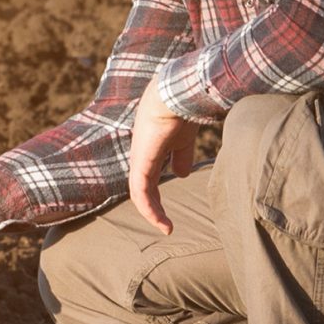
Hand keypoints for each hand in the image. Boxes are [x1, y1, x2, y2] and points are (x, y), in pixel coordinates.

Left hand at [126, 78, 200, 234]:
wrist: (177, 95)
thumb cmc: (182, 111)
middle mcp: (141, 155)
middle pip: (142, 187)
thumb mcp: (184, 140)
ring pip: (140, 194)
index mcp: (150, 149)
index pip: (148, 177)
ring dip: (152, 213)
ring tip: (166, 227)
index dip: (156, 195)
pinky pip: (141, 193)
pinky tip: (162, 222)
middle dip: (153, 207)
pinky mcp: (141, 163)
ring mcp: (139, 158)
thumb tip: (181, 174)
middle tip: (166, 225)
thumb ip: (181, 156)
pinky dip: (150, 210)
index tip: (169, 211)